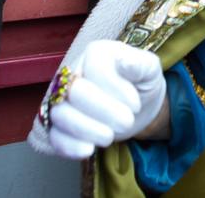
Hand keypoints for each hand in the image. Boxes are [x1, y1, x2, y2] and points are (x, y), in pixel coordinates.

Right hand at [47, 40, 167, 158]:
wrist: (136, 107)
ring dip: (87, 129)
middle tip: (127, 122)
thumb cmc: (142, 83)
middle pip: (75, 92)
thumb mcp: (150, 70)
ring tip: (110, 137)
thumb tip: (124, 62)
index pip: (96, 69)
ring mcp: (63, 99)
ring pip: (60, 113)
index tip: (135, 103)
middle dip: (104, 111)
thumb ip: (141, 64)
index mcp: (96, 53)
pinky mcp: (59, 124)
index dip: (116, 89)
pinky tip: (89, 150)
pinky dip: (69, 145)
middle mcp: (74, 72)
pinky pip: (54, 135)